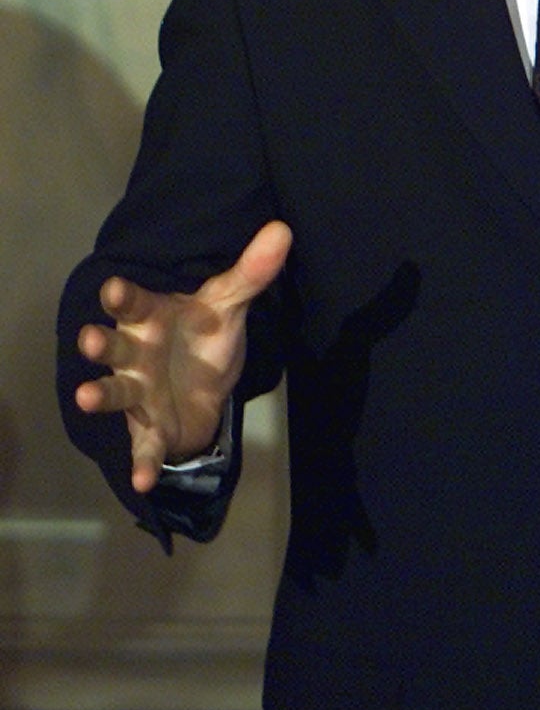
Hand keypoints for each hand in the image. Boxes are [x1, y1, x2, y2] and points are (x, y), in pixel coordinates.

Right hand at [73, 219, 291, 493]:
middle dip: (101, 343)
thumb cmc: (203, 337)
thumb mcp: (230, 304)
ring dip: (101, 395)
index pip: (133, 303)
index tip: (115, 288)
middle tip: (90, 338)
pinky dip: (144, 464)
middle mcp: (136, 353)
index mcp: (151, 317)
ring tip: (87, 396)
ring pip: (115, 392)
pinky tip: (143, 480)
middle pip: (114, 346)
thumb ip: (252, 272)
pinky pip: (144, 447)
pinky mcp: (150, 426)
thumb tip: (282, 229)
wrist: (207, 388)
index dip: (123, 296)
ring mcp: (138, 391)